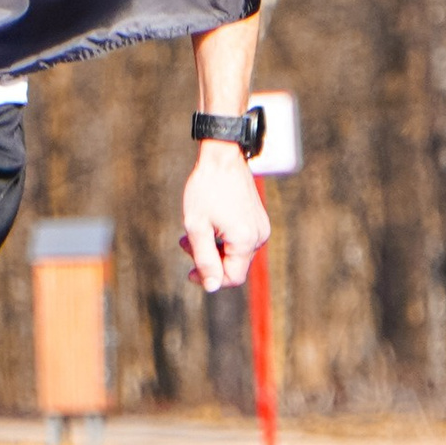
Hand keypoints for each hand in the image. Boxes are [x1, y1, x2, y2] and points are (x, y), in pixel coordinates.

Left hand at [182, 140, 270, 290]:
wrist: (222, 157)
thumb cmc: (206, 189)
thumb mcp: (196, 226)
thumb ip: (204, 259)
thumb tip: (211, 287)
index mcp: (245, 240)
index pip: (232, 278)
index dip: (210, 279)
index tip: (190, 271)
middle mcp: (259, 237)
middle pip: (233, 266)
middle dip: (208, 261)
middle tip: (184, 245)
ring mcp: (261, 228)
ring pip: (235, 254)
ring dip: (213, 249)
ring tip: (190, 235)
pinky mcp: (258, 220)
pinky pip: (240, 241)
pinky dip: (222, 240)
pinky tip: (207, 226)